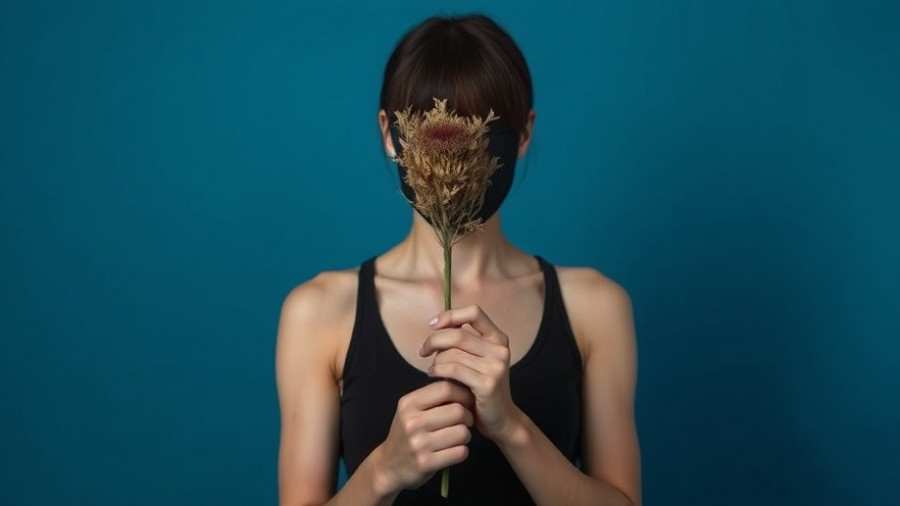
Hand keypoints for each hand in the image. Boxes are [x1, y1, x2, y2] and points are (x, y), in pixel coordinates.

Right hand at [375, 380, 473, 492]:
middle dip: (468, 416)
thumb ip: (433, 397)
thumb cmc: (407, 433)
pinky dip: (462, 451)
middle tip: (465, 421)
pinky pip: (460, 452)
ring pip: (462, 433)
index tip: (467, 402)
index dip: (463, 394)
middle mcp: (412, 422)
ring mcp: (419, 444)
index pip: (445, 388)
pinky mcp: (426, 463)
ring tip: (457, 437)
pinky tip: (453, 450)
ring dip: (466, 435)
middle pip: (458, 411)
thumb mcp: (411, 410)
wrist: (389, 464)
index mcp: (409, 404)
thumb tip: (465, 388)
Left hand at [420, 305, 522, 442]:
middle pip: (457, 334)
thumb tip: (436, 325)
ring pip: (452, 353)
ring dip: (435, 360)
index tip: (433, 325)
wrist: (501, 419)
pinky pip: (453, 369)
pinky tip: (432, 375)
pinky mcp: (487, 384)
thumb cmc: (481, 388)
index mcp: (498, 338)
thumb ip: (463, 342)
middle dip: (434, 340)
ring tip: (431, 369)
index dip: (450, 315)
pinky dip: (437, 370)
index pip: (474, 312)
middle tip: (423, 351)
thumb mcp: (478, 360)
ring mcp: (496, 367)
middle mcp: (500, 349)